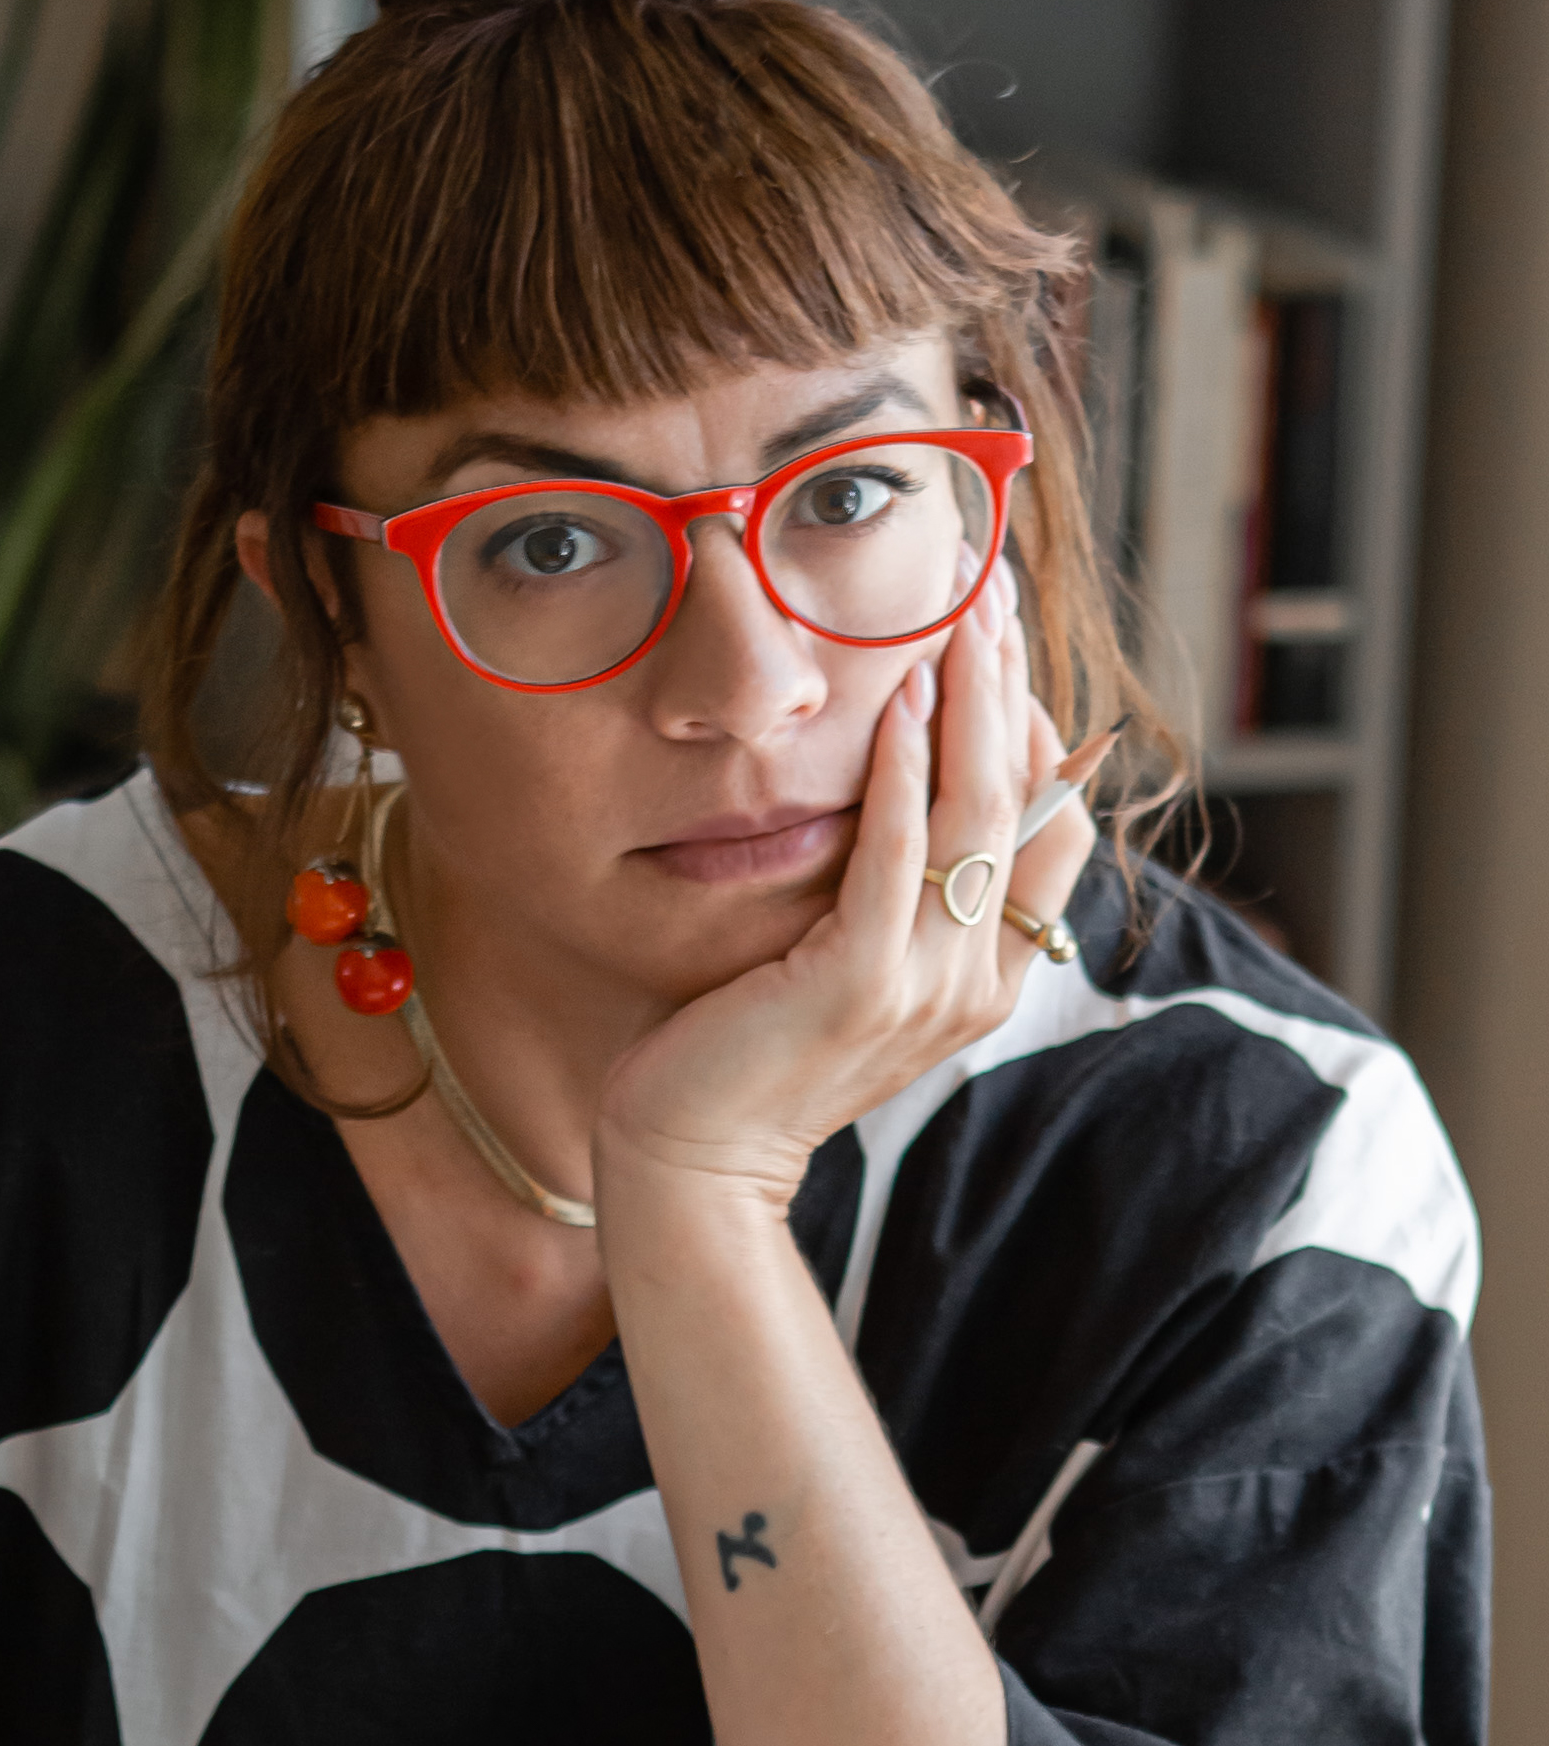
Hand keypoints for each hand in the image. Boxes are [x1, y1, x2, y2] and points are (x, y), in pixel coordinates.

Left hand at [594, 563, 1097, 1214]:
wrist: (692, 1162)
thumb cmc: (746, 1052)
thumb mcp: (839, 964)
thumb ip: (887, 895)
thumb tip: (903, 788)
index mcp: (983, 977)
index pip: (1053, 828)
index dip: (1040, 722)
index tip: (1003, 633)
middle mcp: (974, 982)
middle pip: (1029, 803)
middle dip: (1013, 680)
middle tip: (992, 583)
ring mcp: (926, 987)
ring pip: (978, 814)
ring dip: (972, 698)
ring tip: (959, 609)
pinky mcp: (859, 983)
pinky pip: (901, 854)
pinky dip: (906, 768)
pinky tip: (898, 695)